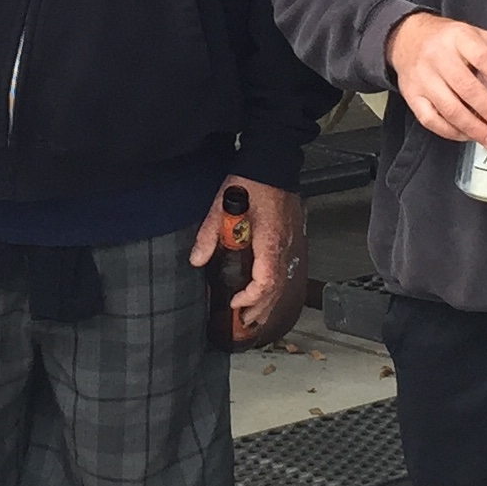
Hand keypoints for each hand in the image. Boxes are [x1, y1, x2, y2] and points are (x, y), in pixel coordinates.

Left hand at [189, 179, 306, 345]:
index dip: (251, 298)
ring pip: (283, 282)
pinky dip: (274, 287)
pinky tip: (264, 292)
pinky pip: (283, 270)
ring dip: (268, 302)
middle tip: (243, 322)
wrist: (272, 163)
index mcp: (268, 241)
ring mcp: (289, 242)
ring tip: (253, 315)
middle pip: (277, 289)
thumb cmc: (249, 182)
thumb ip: (209, 235)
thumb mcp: (221, 206)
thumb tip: (197, 260)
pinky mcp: (288, 237)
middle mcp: (283, 246)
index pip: (266, 281)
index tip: (234, 304)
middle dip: (260, 309)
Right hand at [387, 13, 486, 145]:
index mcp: (459, 38)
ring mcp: (423, 78)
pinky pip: (432, 120)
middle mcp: (439, 57)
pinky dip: (452, 132)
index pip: (483, 57)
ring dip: (475, 128)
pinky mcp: (412, 96)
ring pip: (450, 109)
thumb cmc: (448, 40)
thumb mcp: (474, 35)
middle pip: (467, 88)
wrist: (407, 39)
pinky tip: (468, 136)